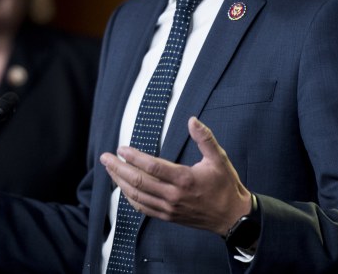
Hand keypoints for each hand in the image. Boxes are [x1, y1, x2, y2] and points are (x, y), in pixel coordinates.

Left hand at [99, 116, 251, 234]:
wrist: (232, 216)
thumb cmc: (225, 185)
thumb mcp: (219, 158)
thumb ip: (205, 138)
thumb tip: (192, 120)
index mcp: (185, 179)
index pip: (152, 167)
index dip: (134, 157)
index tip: (121, 148)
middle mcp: (173, 196)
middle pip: (138, 182)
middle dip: (118, 168)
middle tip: (105, 157)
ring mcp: (169, 208)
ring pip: (137, 196)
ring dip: (120, 182)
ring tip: (110, 170)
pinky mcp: (168, 216)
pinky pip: (143, 208)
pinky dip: (129, 198)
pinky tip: (123, 188)